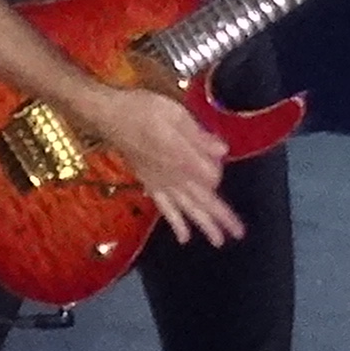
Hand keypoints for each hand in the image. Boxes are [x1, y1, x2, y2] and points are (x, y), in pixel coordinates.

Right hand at [82, 83, 245, 246]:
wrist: (110, 115)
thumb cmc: (143, 108)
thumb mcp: (174, 113)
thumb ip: (198, 135)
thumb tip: (223, 150)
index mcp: (181, 156)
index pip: (210, 176)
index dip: (217, 170)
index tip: (218, 157)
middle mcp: (173, 176)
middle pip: (201, 199)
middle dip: (221, 216)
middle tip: (239, 233)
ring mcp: (161, 183)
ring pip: (186, 209)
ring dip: (203, 225)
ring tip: (218, 242)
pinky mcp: (150, 185)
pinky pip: (164, 208)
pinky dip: (175, 223)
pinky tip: (184, 238)